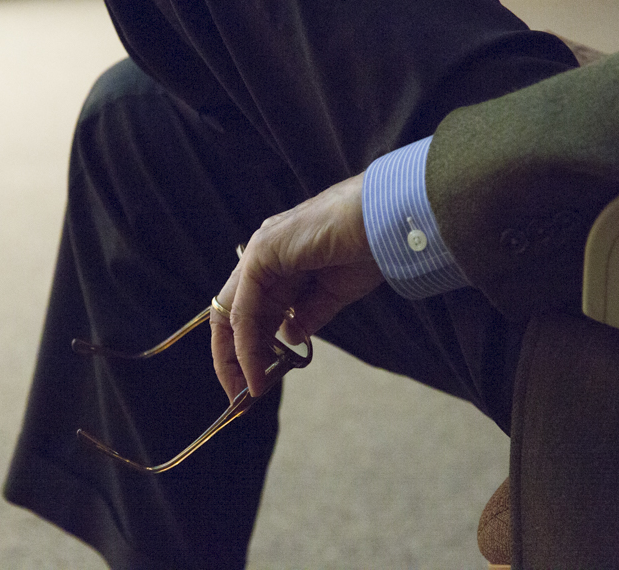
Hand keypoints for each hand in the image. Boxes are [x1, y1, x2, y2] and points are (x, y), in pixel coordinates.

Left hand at [210, 173, 383, 398]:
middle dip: (234, 358)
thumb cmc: (368, 248)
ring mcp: (260, 252)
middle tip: (242, 397)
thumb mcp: (335, 292)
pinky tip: (255, 369)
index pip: (252, 311)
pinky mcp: (261, 254)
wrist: (384, 222)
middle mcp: (264, 256)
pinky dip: (247, 344)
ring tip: (250, 391)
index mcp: (281, 261)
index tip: (257, 384)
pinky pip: (245, 309)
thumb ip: (310, 314)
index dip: (250, 348)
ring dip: (238, 357)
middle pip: (234, 315)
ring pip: (234, 315)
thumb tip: (290, 337)